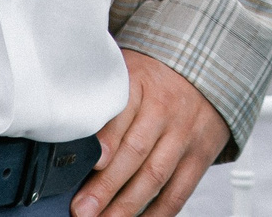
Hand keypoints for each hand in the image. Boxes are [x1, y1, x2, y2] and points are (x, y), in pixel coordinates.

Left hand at [75, 50, 228, 216]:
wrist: (207, 70)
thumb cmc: (154, 79)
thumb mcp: (126, 74)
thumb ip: (101, 98)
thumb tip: (65, 129)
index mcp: (142, 85)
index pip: (124, 112)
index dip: (108, 138)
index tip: (92, 161)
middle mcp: (166, 110)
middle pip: (136, 150)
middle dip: (107, 185)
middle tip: (82, 209)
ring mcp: (184, 135)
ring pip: (156, 175)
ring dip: (127, 205)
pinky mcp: (199, 157)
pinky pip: (179, 191)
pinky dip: (158, 213)